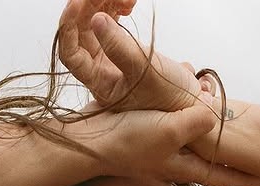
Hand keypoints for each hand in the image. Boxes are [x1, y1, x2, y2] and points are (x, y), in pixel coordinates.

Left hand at [58, 0, 203, 111]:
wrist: (190, 102)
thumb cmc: (170, 96)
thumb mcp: (146, 71)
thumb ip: (120, 48)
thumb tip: (96, 20)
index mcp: (99, 83)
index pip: (71, 53)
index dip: (69, 26)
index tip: (79, 2)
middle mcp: (100, 71)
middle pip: (81, 32)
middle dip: (91, 8)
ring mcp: (110, 59)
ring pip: (94, 24)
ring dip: (105, 4)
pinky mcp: (122, 48)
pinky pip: (110, 22)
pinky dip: (116, 8)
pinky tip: (130, 3)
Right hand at [72, 101, 259, 185]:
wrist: (89, 140)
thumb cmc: (126, 140)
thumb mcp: (167, 130)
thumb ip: (197, 122)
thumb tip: (218, 113)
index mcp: (187, 167)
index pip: (227, 177)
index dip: (251, 177)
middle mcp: (179, 161)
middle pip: (217, 163)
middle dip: (238, 159)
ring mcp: (165, 150)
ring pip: (201, 144)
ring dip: (217, 136)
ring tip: (233, 127)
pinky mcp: (152, 136)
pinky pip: (183, 128)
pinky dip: (195, 118)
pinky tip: (195, 102)